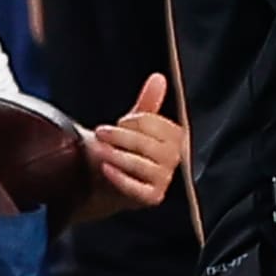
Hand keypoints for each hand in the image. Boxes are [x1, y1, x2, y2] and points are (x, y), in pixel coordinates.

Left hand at [84, 73, 184, 212]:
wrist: (101, 183)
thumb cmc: (119, 150)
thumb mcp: (132, 125)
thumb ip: (147, 102)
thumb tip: (158, 77)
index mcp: (175, 137)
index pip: (159, 126)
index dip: (137, 121)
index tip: (120, 122)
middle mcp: (174, 158)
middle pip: (150, 145)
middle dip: (123, 137)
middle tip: (101, 133)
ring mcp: (164, 179)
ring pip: (143, 165)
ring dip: (118, 156)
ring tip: (100, 151)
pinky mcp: (151, 197)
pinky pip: (137, 189)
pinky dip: (120, 179)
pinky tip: (106, 170)